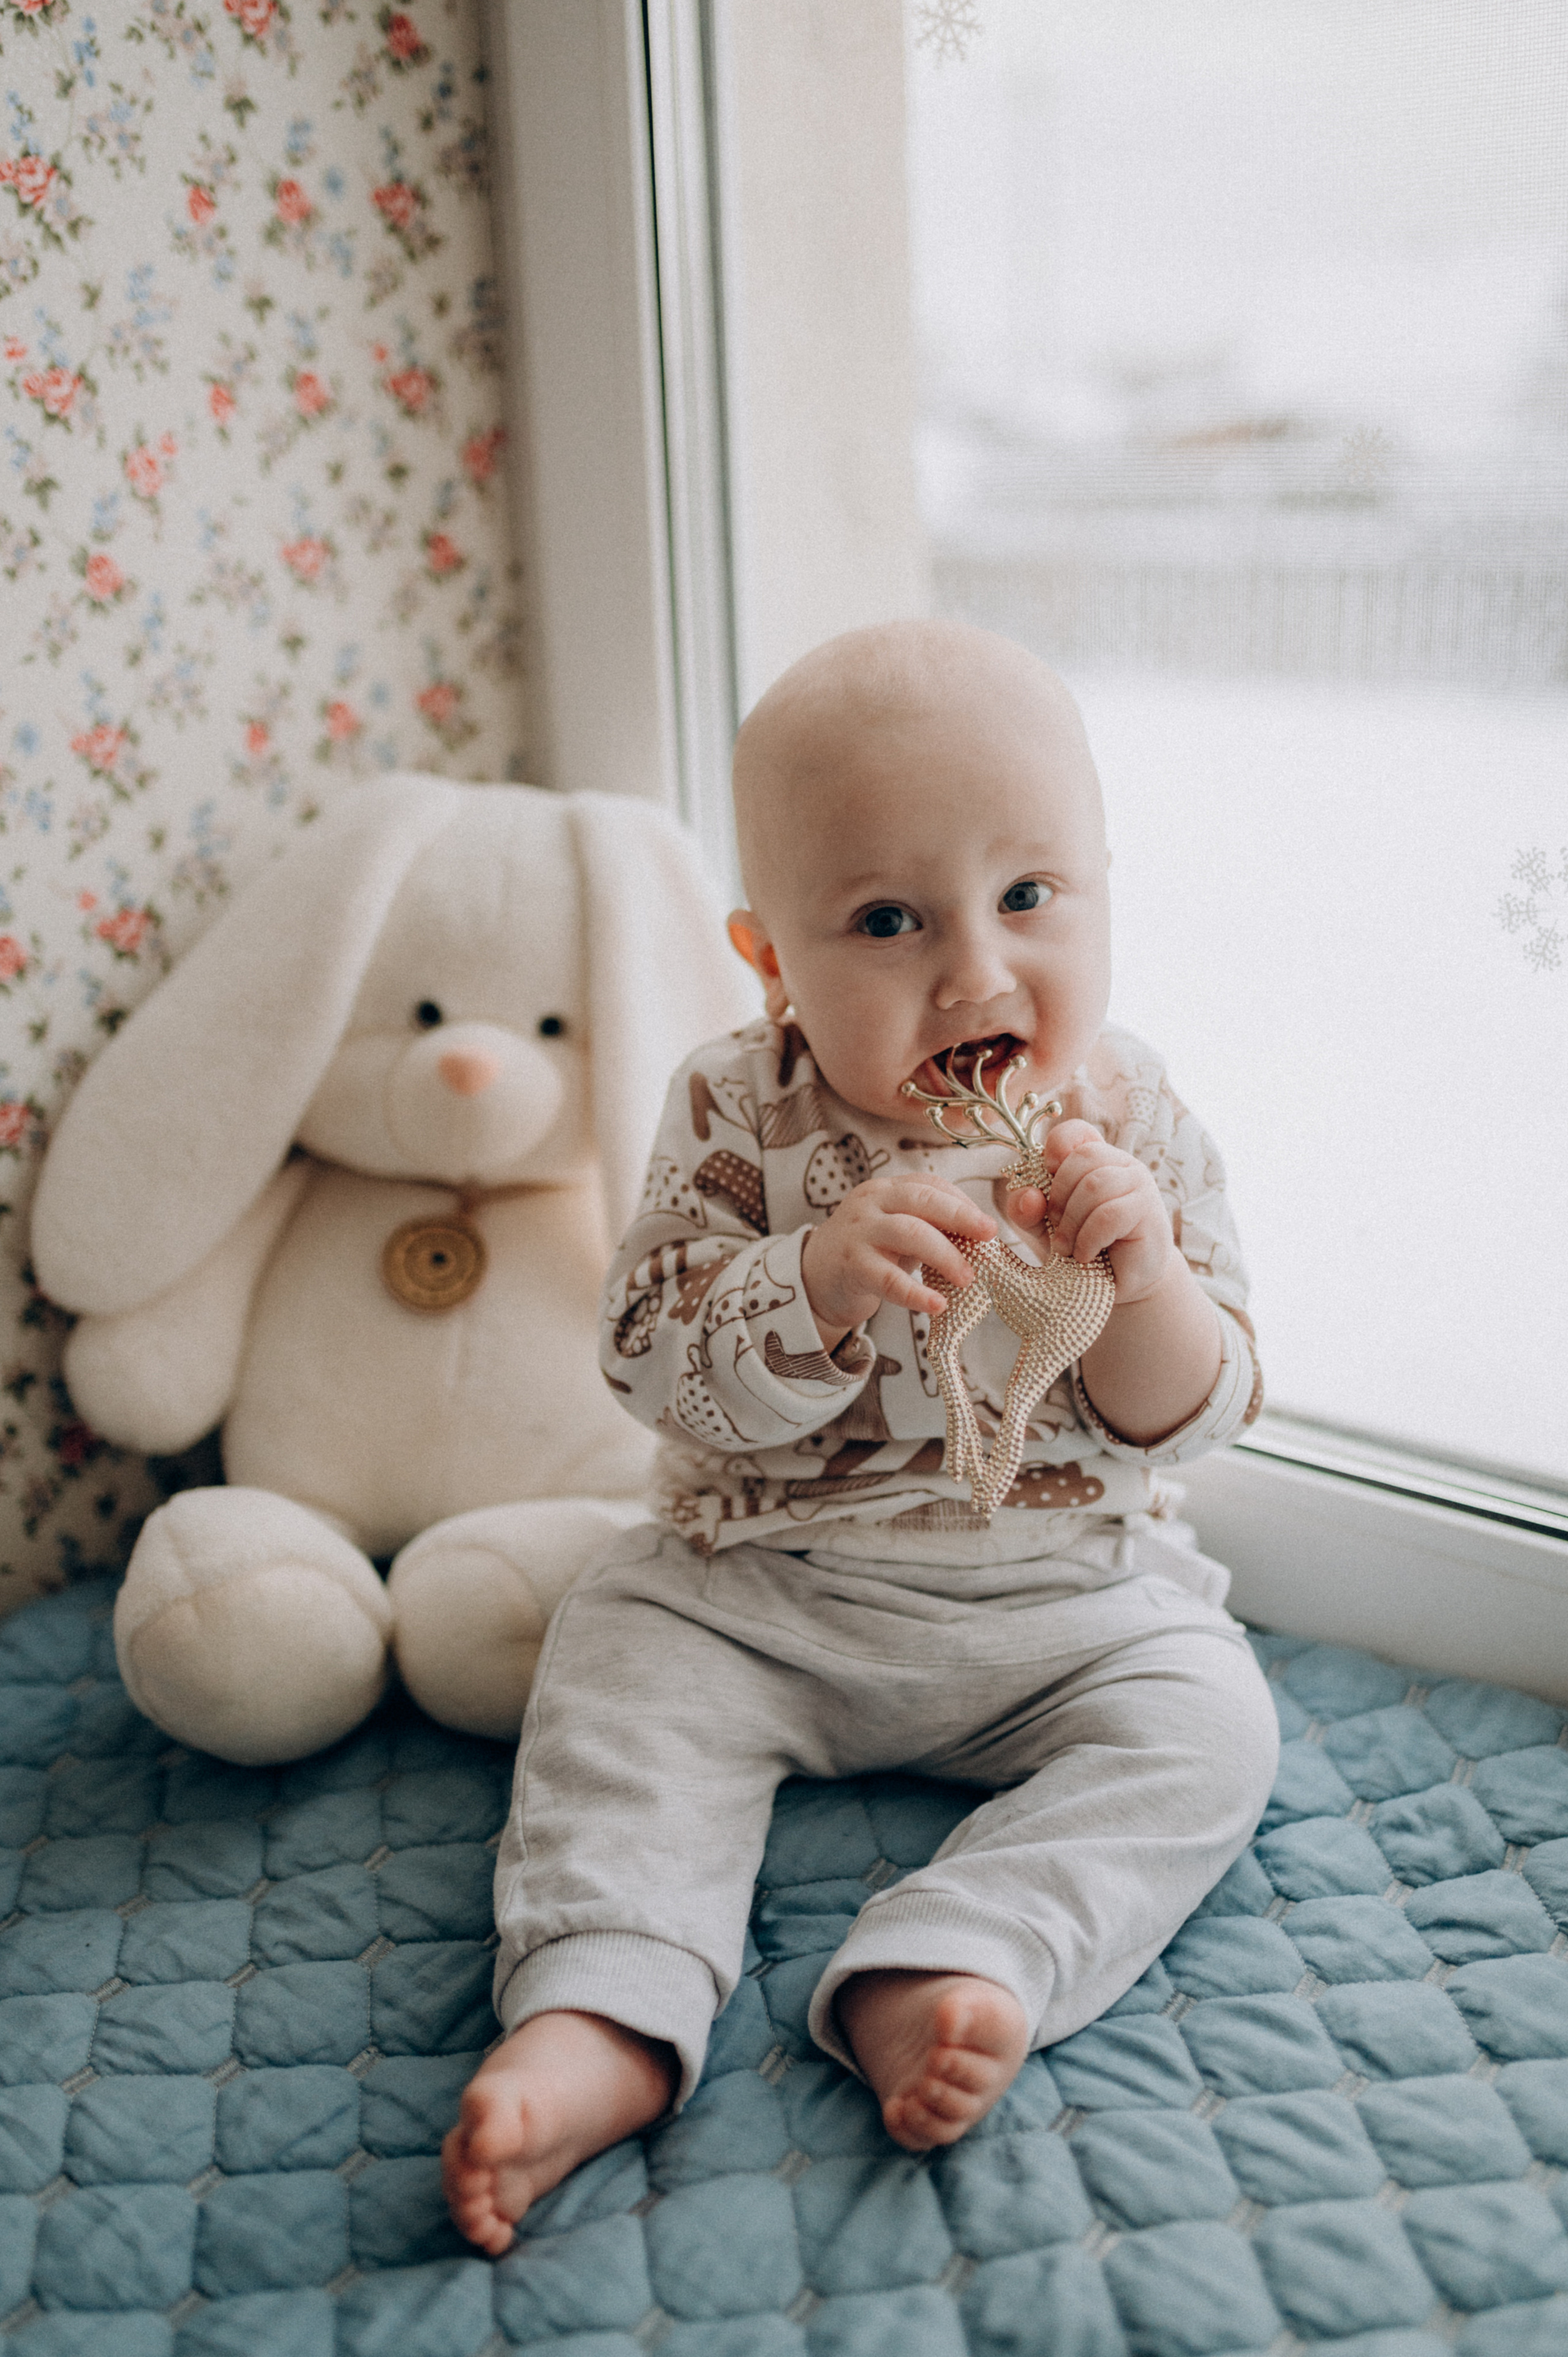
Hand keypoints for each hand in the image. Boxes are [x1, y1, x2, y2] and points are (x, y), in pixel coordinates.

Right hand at [801, 1174, 995, 1345]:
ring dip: (944, 1255)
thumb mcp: (897, 1230)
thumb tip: (982, 1238)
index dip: (962, 1203)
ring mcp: (858, 1232)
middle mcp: (871, 1203)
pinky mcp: (851, 1266)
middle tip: (989, 1237)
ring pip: (908, 1233)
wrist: (814, 1277)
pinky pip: (888, 1279)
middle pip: (921, 1200)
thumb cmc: (868, 1253)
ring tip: (967, 1277)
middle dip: (960, 1216)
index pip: (929, 1184)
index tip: (988, 1226)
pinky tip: (937, 1305)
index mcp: (887, 1189)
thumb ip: (931, 1227)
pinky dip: (916, 1293)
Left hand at [1005, 1120, 1176, 1305]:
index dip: (1057, 1146)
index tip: (1047, 1172)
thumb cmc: (1082, 1247)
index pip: (1077, 1131)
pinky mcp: (1149, 1212)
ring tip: (1067, 1248)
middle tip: (1054, 1227)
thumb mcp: (1044, 1227)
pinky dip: (1088, 1238)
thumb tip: (1028, 1196)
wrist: (1119, 1283)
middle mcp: (1122, 1165)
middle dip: (1059, 1196)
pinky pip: (1109, 1214)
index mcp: (1096, 1159)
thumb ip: (1027, 1210)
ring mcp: (1140, 1185)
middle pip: (1082, 1160)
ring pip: (1095, 1186)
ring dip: (1072, 1222)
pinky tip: (1085, 1255)